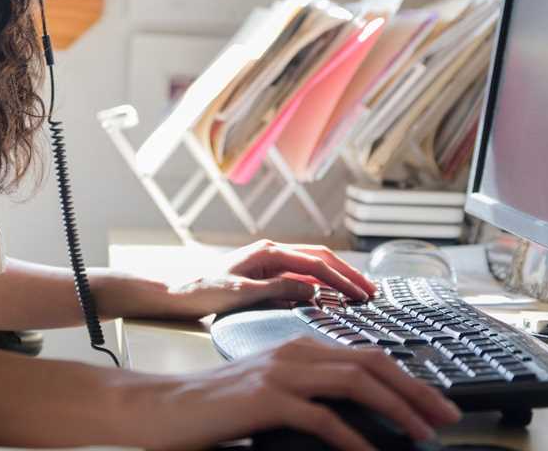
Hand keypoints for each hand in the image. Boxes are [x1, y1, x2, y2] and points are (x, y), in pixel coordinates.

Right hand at [122, 335, 461, 450]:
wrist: (162, 409)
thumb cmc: (213, 408)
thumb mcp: (270, 395)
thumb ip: (309, 397)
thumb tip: (356, 421)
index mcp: (299, 347)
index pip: (368, 355)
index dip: (408, 378)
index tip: (435, 403)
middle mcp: (295, 352)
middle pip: (372, 363)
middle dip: (417, 390)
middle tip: (447, 416)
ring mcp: (281, 373)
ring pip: (356, 383)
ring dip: (397, 409)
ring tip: (422, 433)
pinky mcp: (266, 398)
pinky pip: (324, 418)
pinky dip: (354, 438)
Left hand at [163, 239, 378, 318]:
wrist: (174, 294)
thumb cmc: (201, 293)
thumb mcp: (240, 294)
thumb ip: (277, 289)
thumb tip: (313, 289)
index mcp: (268, 252)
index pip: (316, 265)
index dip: (342, 281)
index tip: (362, 296)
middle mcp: (271, 252)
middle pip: (321, 258)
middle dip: (348, 274)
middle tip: (372, 291)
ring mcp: (268, 261)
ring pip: (313, 264)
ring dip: (337, 277)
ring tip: (359, 291)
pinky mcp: (265, 273)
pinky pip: (301, 274)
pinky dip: (321, 283)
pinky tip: (331, 295)